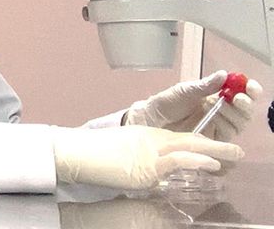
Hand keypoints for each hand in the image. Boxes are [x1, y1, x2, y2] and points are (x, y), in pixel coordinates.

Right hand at [53, 126, 242, 190]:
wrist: (75, 153)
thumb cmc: (90, 154)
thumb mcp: (120, 154)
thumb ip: (138, 161)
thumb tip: (148, 176)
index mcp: (144, 136)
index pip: (179, 139)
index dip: (200, 144)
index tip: (214, 149)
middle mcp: (150, 141)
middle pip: (190, 139)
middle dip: (215, 145)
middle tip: (235, 150)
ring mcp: (150, 152)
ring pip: (191, 146)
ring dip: (216, 151)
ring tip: (234, 155)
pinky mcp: (147, 166)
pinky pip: (179, 160)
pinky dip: (199, 160)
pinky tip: (212, 164)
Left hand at [123, 70, 263, 140]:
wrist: (152, 120)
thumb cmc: (168, 103)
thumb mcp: (185, 91)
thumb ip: (205, 85)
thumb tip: (224, 74)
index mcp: (218, 96)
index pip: (242, 93)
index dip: (250, 90)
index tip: (250, 87)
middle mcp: (222, 113)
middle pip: (245, 112)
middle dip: (245, 104)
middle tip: (236, 99)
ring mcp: (218, 128)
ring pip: (238, 125)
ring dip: (233, 115)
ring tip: (217, 107)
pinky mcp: (212, 142)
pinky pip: (227, 139)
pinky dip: (225, 129)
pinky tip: (216, 122)